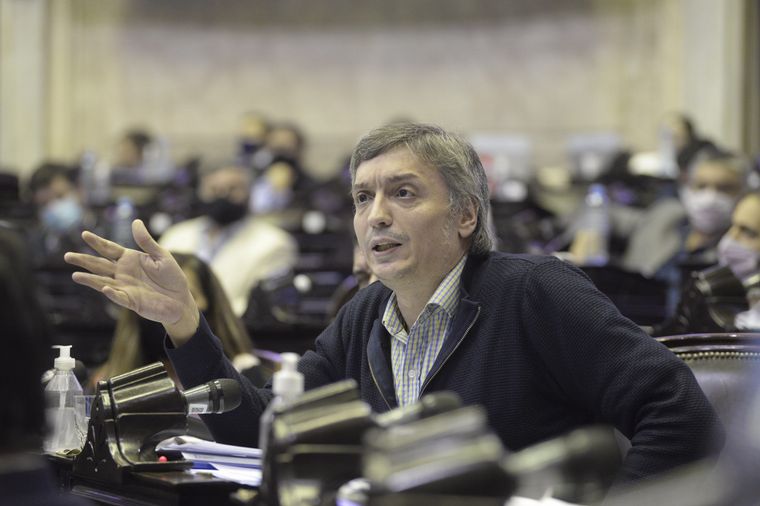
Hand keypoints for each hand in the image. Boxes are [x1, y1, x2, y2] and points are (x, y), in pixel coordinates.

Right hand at [64, 219, 198, 345]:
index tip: (84, 233)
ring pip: (103, 282)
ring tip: (75, 275)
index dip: (97, 242)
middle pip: (99, 265)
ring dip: (90, 279)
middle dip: (84, 260)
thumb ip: (147, 241)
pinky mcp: (131, 301)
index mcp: (129, 259)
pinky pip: (119, 297)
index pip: (109, 249)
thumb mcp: (161, 256)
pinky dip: (112, 293)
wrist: (181, 299)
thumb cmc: (172, 277)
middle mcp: (123, 273)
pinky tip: (105, 287)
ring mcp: (125, 287)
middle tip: (67, 256)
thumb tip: (135, 221)